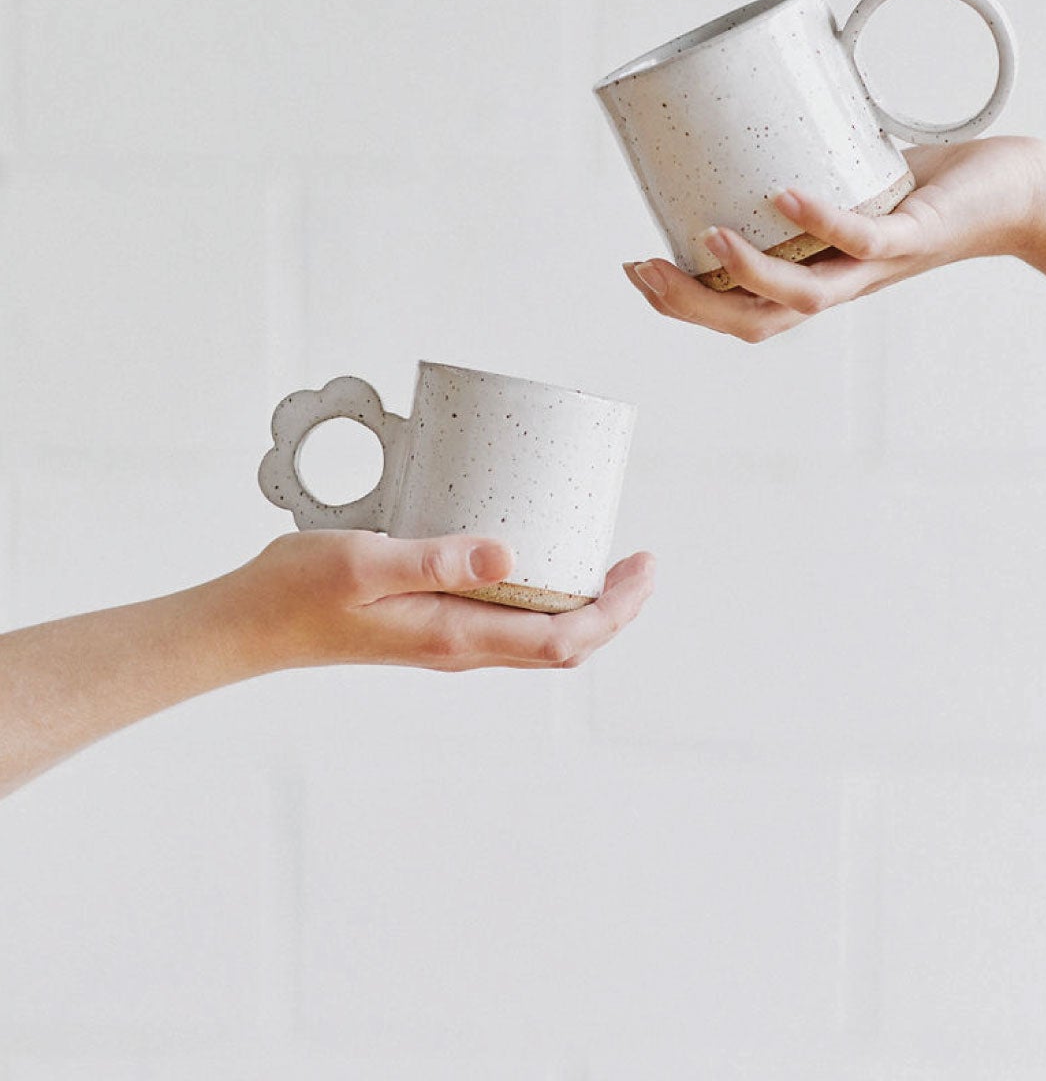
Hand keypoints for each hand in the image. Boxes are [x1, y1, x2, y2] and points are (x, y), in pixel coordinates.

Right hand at [228, 532, 655, 672]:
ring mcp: (444, 639)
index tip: (643, 565)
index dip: (614, 609)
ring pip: (535, 634)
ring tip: (605, 559)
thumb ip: (435, 558)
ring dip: (580, 604)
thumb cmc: (297, 590)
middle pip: (561, 643)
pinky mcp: (428, 624)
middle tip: (641, 559)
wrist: (246, 624)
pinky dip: (539, 595)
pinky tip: (535, 557)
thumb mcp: (365, 561)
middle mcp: (459, 646)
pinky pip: (504, 620)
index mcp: (455, 635)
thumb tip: (510, 554)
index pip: (562, 640)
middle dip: (612, 607)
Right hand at [623, 136, 1045, 342]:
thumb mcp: (849, 177)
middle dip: (693, 305)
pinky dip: (820, 219)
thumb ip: (801, 160)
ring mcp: (877, 265)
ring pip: (803, 297)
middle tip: (646, 270)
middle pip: (757, 321)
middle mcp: (843, 283)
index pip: (739, 311)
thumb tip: (743, 104)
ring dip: (748, 274)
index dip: (682, 304)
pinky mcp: (914, 236)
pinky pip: (862, 239)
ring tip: (707, 238)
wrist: (1017, 193)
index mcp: (819, 277)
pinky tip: (785, 195)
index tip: (636, 268)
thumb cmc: (930, 186)